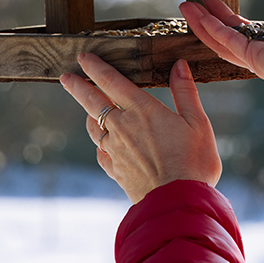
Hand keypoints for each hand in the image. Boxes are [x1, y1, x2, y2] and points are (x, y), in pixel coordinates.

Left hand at [60, 54, 221, 203]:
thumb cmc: (193, 163)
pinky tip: (103, 144)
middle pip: (92, 101)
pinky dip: (99, 143)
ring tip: (87, 107)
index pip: (111, 81)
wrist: (178, 206)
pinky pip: (100, 152)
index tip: (83, 56)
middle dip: (77, 86)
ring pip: (93, 126)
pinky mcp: (115, 170)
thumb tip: (178, 64)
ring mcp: (115, 150)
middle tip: (65, 76)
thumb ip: (185, 91)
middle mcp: (123, 127)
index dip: (95, 67)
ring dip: (88, 113)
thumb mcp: (198, 123)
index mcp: (142, 110)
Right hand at [180, 0, 263, 140]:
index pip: (246, 29)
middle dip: (207, 20)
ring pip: (221, 40)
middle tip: (188, 4)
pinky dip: (210, 28)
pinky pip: (227, 41)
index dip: (227, 16)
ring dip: (201, 23)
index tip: (212, 1)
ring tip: (184, 7)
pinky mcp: (253, 60)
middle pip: (227, 35)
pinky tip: (196, 16)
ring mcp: (256, 59)